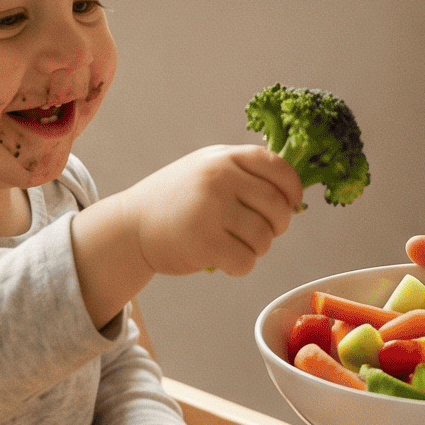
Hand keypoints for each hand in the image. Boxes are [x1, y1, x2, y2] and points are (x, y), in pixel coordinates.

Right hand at [72, 144, 301, 326]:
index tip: (292, 203)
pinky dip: (241, 266)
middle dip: (277, 225)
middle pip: (277, 207)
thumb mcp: (207, 169)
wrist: (131, 226)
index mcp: (224, 158)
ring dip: (257, 248)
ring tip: (235, 244)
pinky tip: (224, 259)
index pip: (278, 167)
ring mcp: (211, 210)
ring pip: (264, 238)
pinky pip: (246, 261)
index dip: (293, 189)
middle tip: (262, 231)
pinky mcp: (204, 242)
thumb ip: (245, 172)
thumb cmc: (176, 199)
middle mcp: (219, 179)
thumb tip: (293, 191)